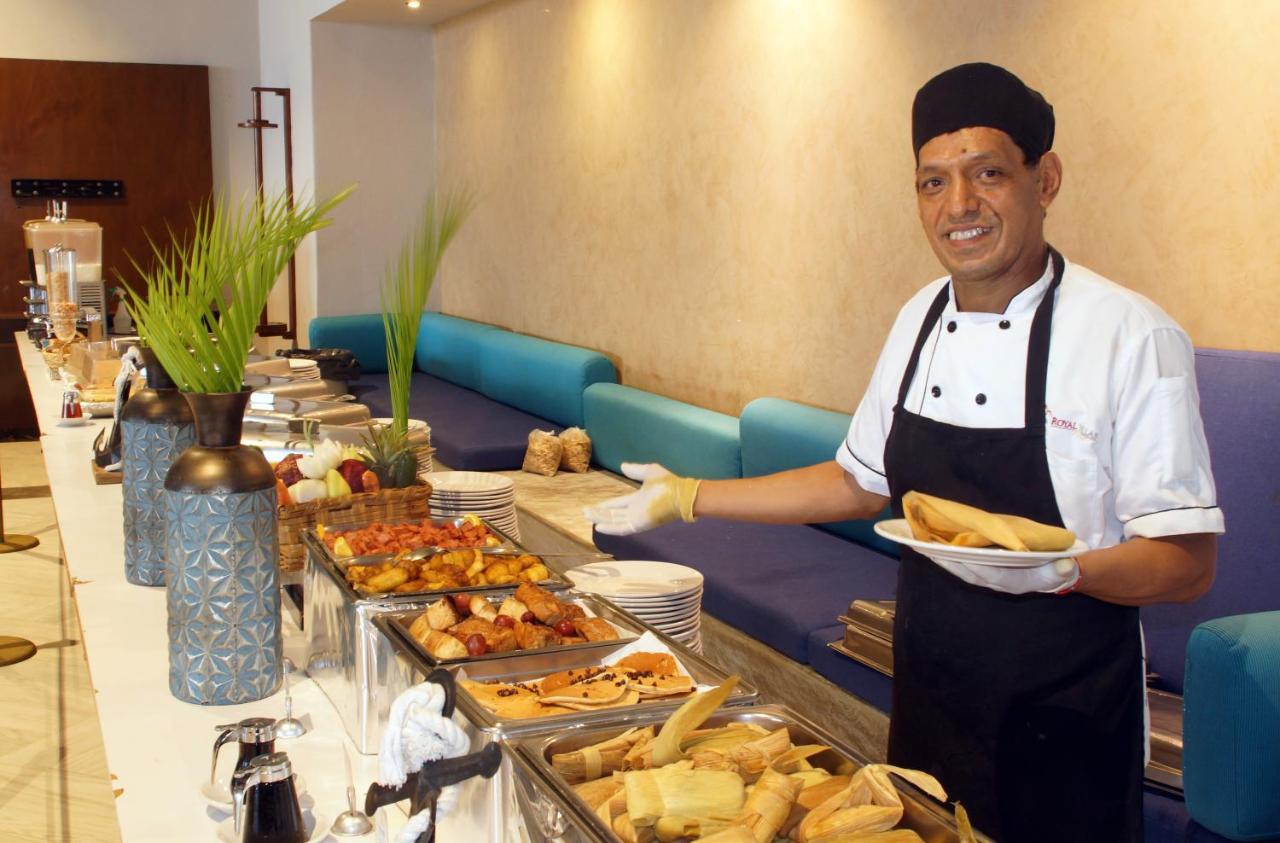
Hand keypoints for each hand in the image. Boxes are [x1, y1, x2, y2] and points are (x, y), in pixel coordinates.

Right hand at [583, 463, 701, 535]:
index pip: (618, 504)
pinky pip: (621, 528)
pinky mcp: (639, 524)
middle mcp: (635, 510)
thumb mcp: (648, 472)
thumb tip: (622, 465)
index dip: (605, 505)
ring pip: (614, 521)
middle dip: (599, 514)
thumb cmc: (668, 483)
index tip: (594, 505)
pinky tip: (598, 527)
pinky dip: (610, 528)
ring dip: (601, 520)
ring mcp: (637, 518)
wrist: (680, 493)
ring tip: (587, 517)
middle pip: (613, 514)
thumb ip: (635, 470)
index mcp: (637, 500)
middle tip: (585, 512)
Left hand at [931, 556, 1079, 594]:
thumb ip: (1063, 570)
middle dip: (948, 562)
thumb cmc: (1057, 569)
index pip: (988, 574)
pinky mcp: (987, 570)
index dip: (970, 566)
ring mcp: (991, 576)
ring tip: (924, 545)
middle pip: (968, 573)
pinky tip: (936, 546)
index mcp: (1014, 582)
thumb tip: (1064, 566)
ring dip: (944, 559)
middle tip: (926, 548)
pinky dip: (951, 556)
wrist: (1057, 574)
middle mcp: (998, 582)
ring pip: (963, 569)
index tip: (952, 556)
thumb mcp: (1063, 570)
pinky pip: (965, 564)